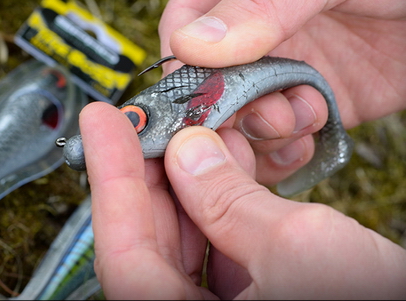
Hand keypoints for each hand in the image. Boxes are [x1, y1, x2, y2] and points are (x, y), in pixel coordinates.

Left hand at [82, 102, 405, 299]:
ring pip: (187, 241)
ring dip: (193, 183)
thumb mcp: (301, 252)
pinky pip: (222, 248)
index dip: (110, 178)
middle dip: (154, 173)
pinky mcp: (259, 299)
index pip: (122, 252)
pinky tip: (233, 167)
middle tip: (152, 122)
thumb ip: (232, 202)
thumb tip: (190, 154)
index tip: (103, 124)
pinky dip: (224, 204)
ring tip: (200, 134)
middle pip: (150, 241)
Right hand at [158, 0, 405, 185]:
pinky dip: (286, 146)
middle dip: (224, 105)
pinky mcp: (316, 95)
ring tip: (297, 116)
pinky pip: (282, 132)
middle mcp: (251, 19)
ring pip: (241, 111)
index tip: (201, 93)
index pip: (182, 23)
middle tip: (256, 117)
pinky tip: (308, 135)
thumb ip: (263, 0)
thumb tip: (191, 45)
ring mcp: (284, 59)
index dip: (185, 63)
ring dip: (260, 127)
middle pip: (207, 76)